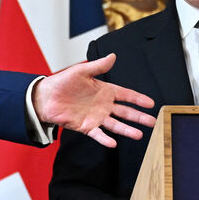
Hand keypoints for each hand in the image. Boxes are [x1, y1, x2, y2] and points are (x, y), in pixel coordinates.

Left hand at [34, 53, 155, 147]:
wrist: (45, 97)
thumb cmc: (62, 83)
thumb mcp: (81, 71)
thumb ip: (98, 66)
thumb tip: (113, 56)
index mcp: (105, 91)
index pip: (126, 95)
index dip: (138, 99)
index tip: (151, 103)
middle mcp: (103, 105)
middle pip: (125, 112)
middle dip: (139, 117)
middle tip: (153, 122)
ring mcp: (96, 117)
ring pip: (115, 124)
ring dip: (127, 129)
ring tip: (139, 135)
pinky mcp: (86, 127)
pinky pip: (98, 134)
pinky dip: (105, 139)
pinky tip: (113, 143)